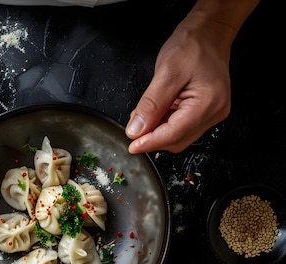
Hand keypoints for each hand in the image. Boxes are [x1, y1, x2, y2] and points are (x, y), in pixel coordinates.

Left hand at [125, 13, 233, 153]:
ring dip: (158, 130)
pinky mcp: (206, 111)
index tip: (132, 146)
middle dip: (153, 137)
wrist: (209, 33)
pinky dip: (164, 123)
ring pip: (178, 136)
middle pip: (177, 140)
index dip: (150, 142)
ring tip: (145, 114)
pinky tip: (156, 112)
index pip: (174, 134)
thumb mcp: (166, 73)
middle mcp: (214, 113)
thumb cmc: (192, 46)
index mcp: (208, 104)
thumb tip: (137, 130)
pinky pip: (182, 126)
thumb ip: (151, 105)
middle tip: (134, 126)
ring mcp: (212, 113)